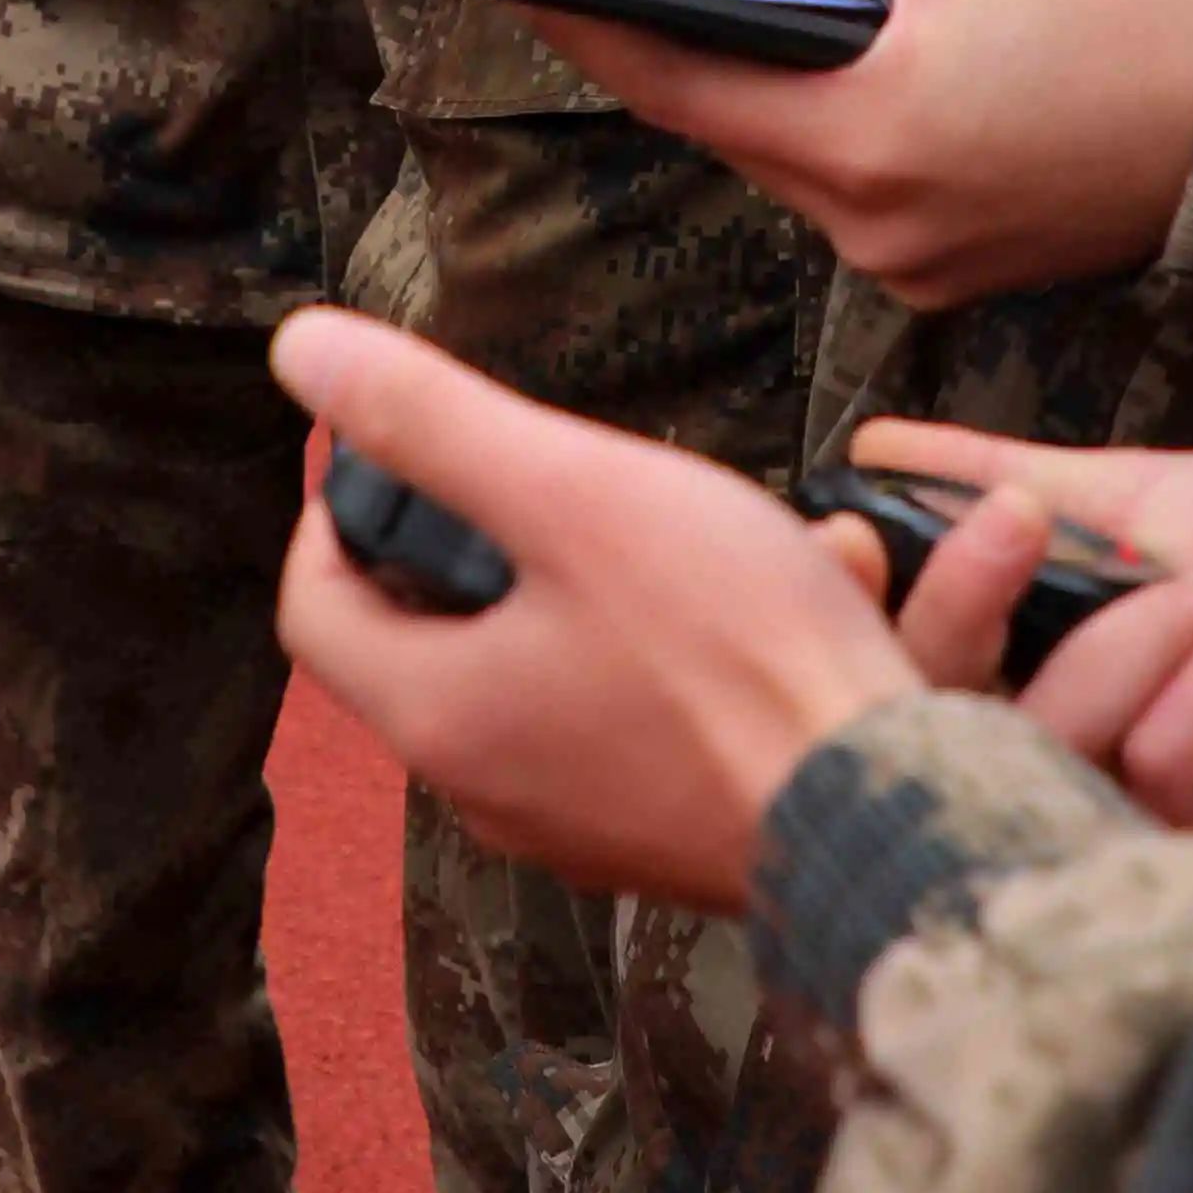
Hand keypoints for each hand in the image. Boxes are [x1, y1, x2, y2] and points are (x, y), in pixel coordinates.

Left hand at [267, 313, 916, 909]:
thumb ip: (434, 422)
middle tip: (542, 471)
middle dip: (476, 544)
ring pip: (537, 683)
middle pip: (428, 645)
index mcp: (438, 716)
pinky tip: (745, 608)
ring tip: (667, 526)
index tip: (386, 449)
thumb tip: (300, 349)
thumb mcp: (574, 496)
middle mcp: (487, 796)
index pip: (319, 607)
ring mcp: (582, 831)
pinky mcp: (668, 843)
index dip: (336, 514)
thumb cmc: (736, 657)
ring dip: (579, 595)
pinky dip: (655, 659)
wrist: (892, 816)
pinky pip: (625, 729)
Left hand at [522, 0, 1192, 303]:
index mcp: (861, 137)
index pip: (677, 85)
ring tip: (771, 15)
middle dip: (687, 55)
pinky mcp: (948, 279)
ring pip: (791, 167)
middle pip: (729, 133)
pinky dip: (840, 135)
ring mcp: (909, 267)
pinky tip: (865, 75)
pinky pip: (855, 197)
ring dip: (773, 98)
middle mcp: (868, 226)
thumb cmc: (1122, 9)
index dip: (591, 31)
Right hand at [847, 422, 1192, 858]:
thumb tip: (878, 441)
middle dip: (960, 604)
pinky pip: (1157, 765)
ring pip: (1046, 737)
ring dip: (1132, 636)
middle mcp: (1037, 751)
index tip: (854, 529)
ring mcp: (1110, 809)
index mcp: (1008, 667)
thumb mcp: (1138, 492)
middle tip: (1017, 520)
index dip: (849, 605)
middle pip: (928, 714)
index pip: (884, 656)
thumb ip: (1005, 472)